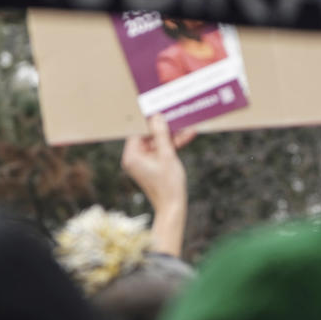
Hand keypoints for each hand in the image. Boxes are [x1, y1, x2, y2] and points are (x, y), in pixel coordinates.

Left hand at [121, 114, 195, 255]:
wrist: (173, 207)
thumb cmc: (168, 184)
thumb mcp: (167, 155)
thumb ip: (161, 134)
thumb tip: (156, 117)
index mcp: (132, 156)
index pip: (139, 131)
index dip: (151, 122)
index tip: (162, 111)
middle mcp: (135, 159)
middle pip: (150, 137)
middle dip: (166, 129)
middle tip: (177, 117)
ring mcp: (144, 163)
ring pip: (159, 143)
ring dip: (173, 137)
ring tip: (188, 128)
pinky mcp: (154, 167)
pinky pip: (163, 152)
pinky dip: (173, 147)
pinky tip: (187, 137)